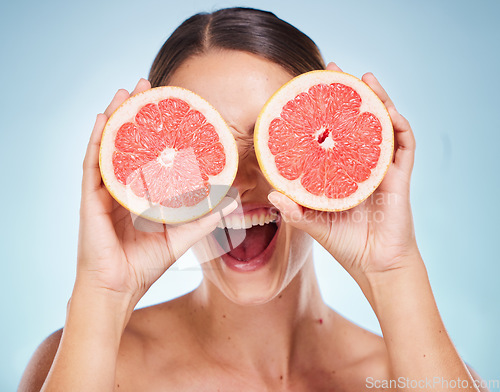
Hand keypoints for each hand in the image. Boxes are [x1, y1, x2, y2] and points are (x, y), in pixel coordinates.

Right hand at [77, 79, 235, 303]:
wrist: (119, 289)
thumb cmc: (145, 265)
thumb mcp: (181, 236)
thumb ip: (204, 218)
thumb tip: (232, 201)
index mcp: (140, 193)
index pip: (147, 153)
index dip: (157, 130)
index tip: (169, 107)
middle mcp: (121, 186)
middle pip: (127, 142)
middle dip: (135, 112)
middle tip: (146, 86)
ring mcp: (104, 190)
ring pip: (108, 146)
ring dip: (115, 117)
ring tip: (125, 91)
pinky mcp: (90, 199)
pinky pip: (92, 164)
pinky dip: (96, 140)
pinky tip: (101, 119)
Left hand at [268, 62, 419, 286]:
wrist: (375, 265)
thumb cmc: (345, 244)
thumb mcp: (313, 223)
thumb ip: (294, 210)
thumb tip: (271, 192)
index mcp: (342, 172)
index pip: (333, 133)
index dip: (323, 111)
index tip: (310, 90)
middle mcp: (362, 165)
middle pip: (357, 121)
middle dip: (349, 94)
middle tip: (334, 71)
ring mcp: (383, 169)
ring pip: (382, 125)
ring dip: (377, 100)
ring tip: (365, 78)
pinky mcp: (400, 177)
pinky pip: (404, 146)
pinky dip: (398, 127)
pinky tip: (388, 111)